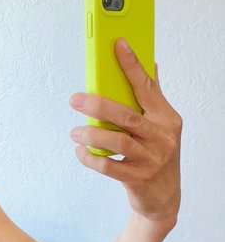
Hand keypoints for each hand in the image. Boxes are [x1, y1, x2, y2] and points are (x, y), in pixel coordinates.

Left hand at [69, 38, 181, 231]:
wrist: (165, 197)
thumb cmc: (157, 155)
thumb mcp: (161, 126)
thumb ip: (153, 98)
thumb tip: (150, 64)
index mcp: (166, 118)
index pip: (147, 86)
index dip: (132, 65)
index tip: (118, 44)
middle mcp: (161, 137)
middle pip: (127, 115)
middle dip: (98, 104)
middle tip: (75, 99)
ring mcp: (151, 159)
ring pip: (117, 140)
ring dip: (91, 134)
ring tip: (75, 131)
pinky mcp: (138, 178)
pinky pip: (108, 166)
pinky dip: (90, 158)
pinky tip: (80, 151)